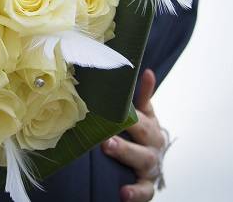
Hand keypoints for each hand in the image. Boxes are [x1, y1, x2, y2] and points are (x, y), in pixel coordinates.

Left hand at [101, 69, 166, 201]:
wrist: (155, 163)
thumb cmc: (143, 135)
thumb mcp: (145, 115)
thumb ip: (143, 96)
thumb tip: (145, 71)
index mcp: (150, 127)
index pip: (142, 117)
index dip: (129, 113)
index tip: (117, 108)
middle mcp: (153, 145)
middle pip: (142, 136)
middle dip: (126, 132)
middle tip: (105, 133)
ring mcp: (151, 166)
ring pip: (142, 160)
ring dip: (125, 153)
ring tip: (108, 148)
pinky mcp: (147, 185)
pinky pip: (144, 191)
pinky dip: (135, 192)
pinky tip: (123, 193)